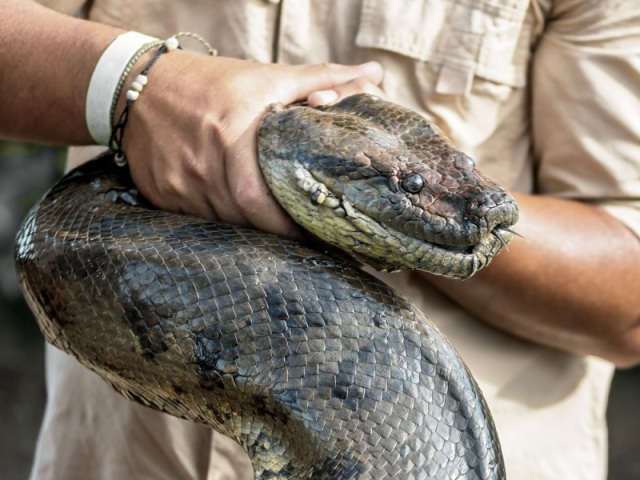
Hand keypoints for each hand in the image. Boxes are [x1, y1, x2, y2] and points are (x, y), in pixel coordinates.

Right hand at [119, 51, 383, 236]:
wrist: (137, 84)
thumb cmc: (211, 81)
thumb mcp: (268, 76)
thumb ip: (323, 79)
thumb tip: (374, 75)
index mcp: (231, 133)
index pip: (263, 200)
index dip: (291, 224)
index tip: (320, 233)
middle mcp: (201, 164)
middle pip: (244, 219)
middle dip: (278, 233)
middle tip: (307, 239)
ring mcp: (177, 184)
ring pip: (223, 225)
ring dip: (252, 231)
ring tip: (278, 233)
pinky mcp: (160, 195)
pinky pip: (198, 221)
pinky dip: (223, 223)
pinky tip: (239, 219)